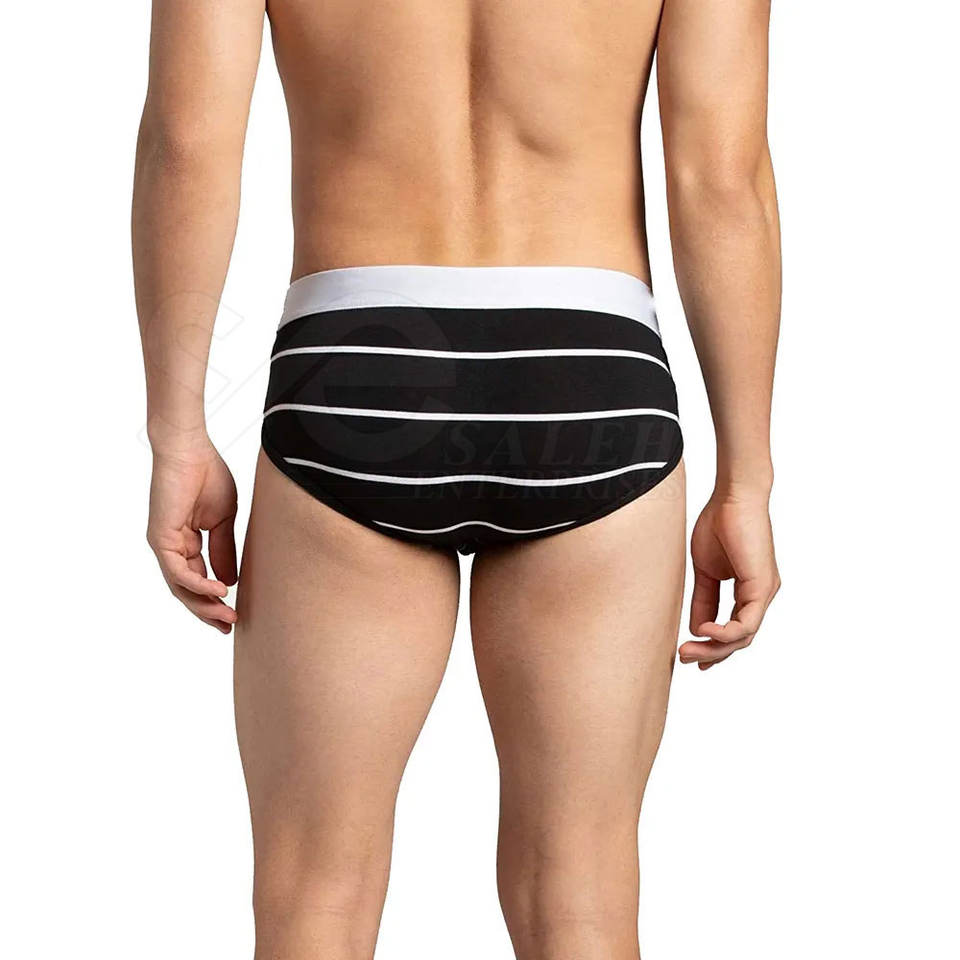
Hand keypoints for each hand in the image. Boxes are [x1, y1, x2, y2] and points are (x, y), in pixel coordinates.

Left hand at [146, 443, 238, 632]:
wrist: (190, 451)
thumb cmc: (207, 476)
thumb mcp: (224, 521)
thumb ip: (224, 550)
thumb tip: (229, 580)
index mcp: (185, 543)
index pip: (199, 580)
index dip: (216, 600)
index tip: (236, 615)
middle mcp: (171, 548)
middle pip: (187, 590)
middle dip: (209, 611)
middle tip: (230, 626)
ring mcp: (164, 545)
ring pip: (180, 587)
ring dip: (204, 605)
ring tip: (228, 616)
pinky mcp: (161, 539)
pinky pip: (178, 572)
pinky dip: (199, 584)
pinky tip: (220, 590)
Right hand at [679, 489, 779, 669]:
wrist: (732, 498)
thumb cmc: (719, 524)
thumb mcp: (705, 571)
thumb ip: (704, 599)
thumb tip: (698, 628)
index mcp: (748, 591)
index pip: (732, 629)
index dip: (711, 646)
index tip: (689, 655)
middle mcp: (759, 596)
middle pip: (738, 639)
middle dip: (711, 652)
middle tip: (686, 658)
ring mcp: (764, 593)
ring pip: (743, 637)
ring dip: (715, 648)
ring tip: (689, 649)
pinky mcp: (762, 587)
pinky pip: (747, 623)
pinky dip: (726, 633)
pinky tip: (704, 632)